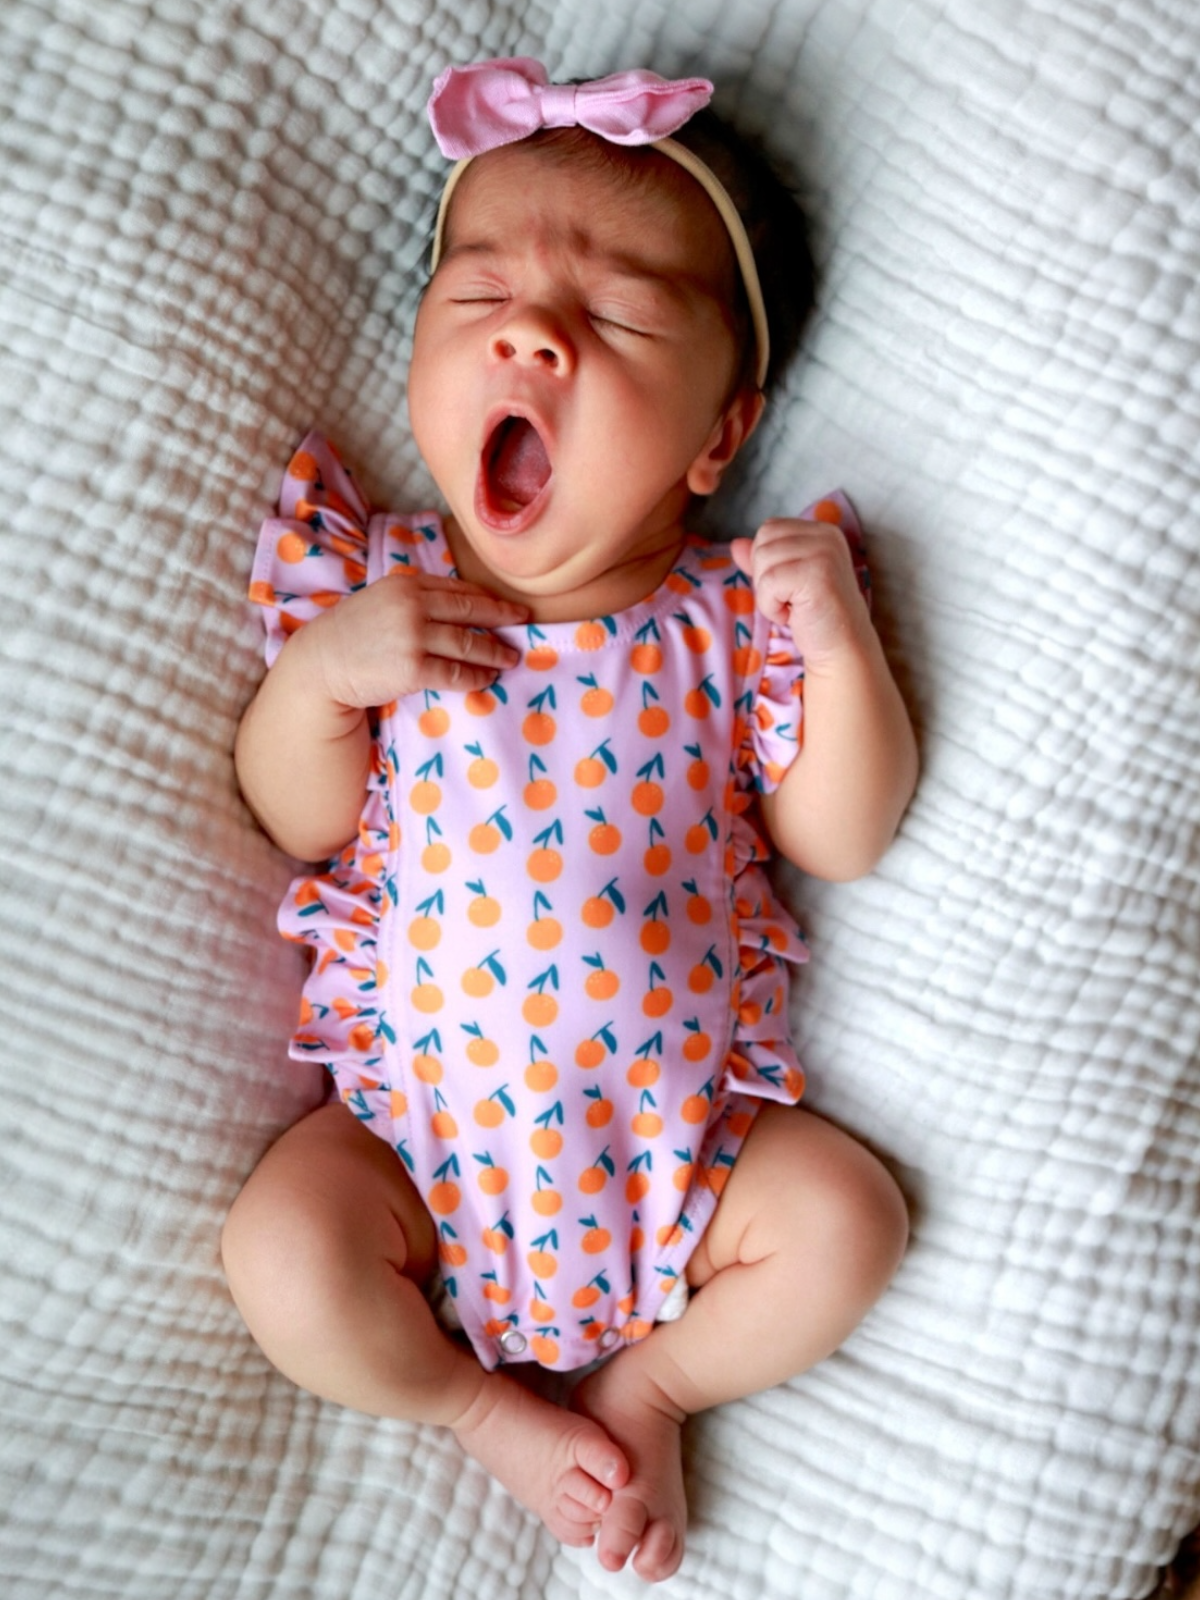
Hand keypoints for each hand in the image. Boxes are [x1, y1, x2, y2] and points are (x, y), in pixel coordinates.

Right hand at [304, 570, 529, 708]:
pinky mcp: (412, 669)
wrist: (321, 665)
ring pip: (469, 643)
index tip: (508, 607)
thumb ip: (416, 598)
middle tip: (523, 624)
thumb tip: (459, 605)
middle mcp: (413, 605)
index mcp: (406, 583)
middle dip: (502, 618)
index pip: (458, 589)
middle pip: (471, 611)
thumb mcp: (381, 601)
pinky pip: (456, 673)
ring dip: (494, 652)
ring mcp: (413, 637)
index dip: (488, 599)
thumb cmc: (351, 635)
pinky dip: (476, 676)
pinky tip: (488, 679)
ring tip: (509, 658)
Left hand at [729, 519, 870, 670]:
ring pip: (763, 561)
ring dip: (767, 594)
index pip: (770, 529)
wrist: (841, 647)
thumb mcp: (786, 581)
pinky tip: (791, 616)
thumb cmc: (814, 615)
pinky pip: (769, 582)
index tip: (787, 586)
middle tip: (788, 599)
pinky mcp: (818, 574)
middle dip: (763, 576)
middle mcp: (826, 536)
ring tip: (791, 608)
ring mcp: (824, 553)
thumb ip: (764, 560)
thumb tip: (736, 544)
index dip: (764, 560)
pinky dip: (771, 607)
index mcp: (821, 531)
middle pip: (763, 542)